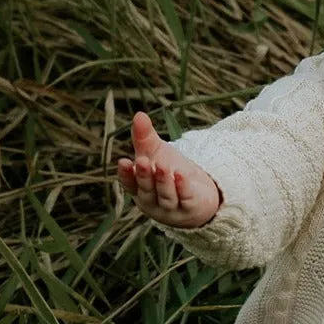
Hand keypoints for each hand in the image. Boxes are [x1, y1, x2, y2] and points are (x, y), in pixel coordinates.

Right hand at [117, 112, 220, 227]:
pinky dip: (182, 187)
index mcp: (139, 190)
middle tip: (142, 161)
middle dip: (144, 176)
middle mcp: (153, 202)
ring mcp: (171, 209)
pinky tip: (181, 174)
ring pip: (166, 196)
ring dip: (163, 181)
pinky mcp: (190, 209)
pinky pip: (185, 198)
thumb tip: (139, 114)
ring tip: (162, 165)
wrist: (199, 194)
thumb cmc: (170, 173)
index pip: (130, 184)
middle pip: (147, 190)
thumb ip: (145, 138)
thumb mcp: (156, 154)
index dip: (126, 175)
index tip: (123, 161)